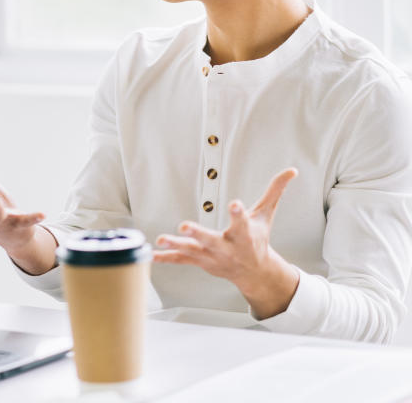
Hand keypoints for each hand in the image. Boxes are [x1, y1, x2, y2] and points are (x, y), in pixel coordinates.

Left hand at [153, 168, 300, 318]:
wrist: (255, 272)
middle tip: (186, 225)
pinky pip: (181, 259)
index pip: (242, 222)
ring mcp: (212, 256)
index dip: (239, 213)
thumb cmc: (259, 240)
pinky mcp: (200, 261)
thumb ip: (275, 191)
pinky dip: (166, 257)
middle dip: (199, 234)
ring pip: (192, 251)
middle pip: (212, 240)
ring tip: (161, 239)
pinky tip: (152, 253)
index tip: (235, 204)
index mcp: (245, 235)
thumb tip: (291, 170)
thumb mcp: (266, 215)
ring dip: (176, 245)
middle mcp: (227, 247)